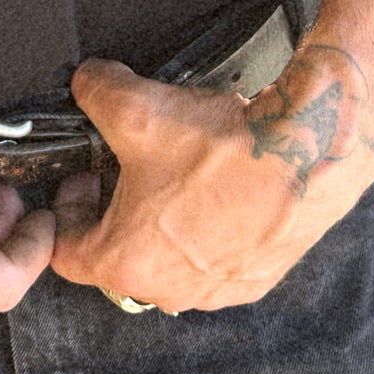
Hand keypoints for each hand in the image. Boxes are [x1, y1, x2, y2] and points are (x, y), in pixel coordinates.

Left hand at [50, 48, 373, 312]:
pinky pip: (213, 259)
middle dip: (113, 208)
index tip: (81, 176)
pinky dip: (206, 228)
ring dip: (160, 220)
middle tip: (122, 165)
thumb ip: (94, 92)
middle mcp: (168, 290)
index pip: (65, 251)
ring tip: (173, 171)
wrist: (309, 157)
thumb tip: (87, 82)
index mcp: (126, 263)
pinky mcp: (254, 280)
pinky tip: (216, 186)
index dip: (65, 206)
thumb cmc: (224, 149)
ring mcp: (215, 291)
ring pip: (166, 257)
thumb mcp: (136, 106)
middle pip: (117, 255)